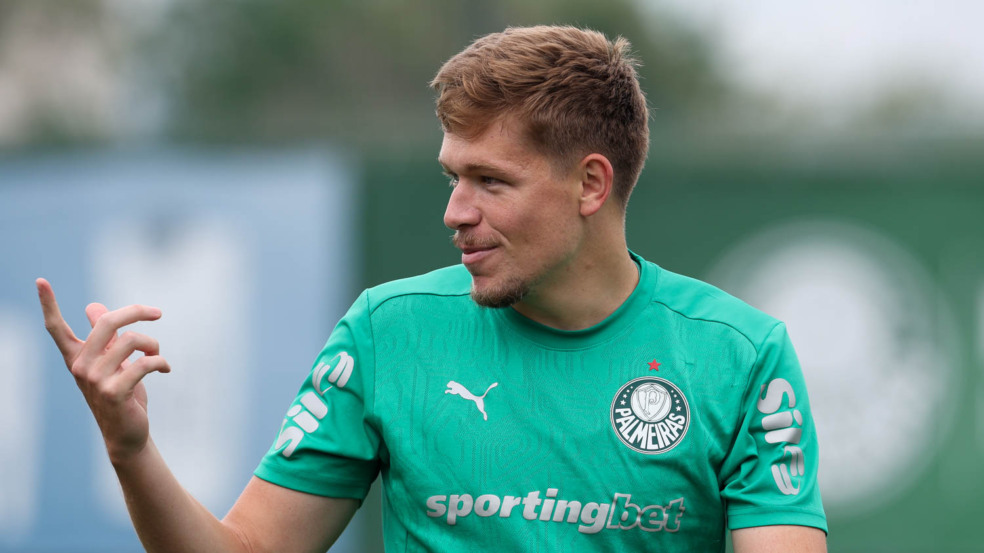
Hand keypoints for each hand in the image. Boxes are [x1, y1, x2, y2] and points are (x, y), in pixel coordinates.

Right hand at [36, 278, 170, 463]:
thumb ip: (105, 336)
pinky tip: (166, 369)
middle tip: (157, 313)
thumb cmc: (121, 393)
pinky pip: (145, 362)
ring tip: (157, 354)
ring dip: (153, 344)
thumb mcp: (112, 362)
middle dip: (137, 312)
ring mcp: (96, 380)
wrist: (127, 434)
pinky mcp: (115, 392)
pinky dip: (161, 362)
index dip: (49, 304)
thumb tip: (93, 307)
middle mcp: (81, 367)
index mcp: (77, 357)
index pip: (56, 328)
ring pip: (132, 341)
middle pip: (108, 322)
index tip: (40, 280)